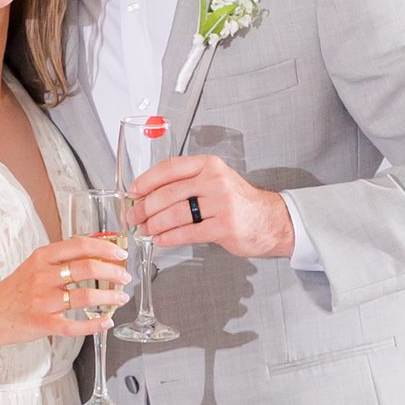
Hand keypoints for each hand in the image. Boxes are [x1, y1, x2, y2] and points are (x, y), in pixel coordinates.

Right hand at [0, 236, 127, 355]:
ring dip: (110, 297)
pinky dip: (95, 325)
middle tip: (125, 277)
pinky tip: (106, 322)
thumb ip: (60, 258)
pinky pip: (75, 326)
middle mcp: (42, 277)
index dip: (106, 249)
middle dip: (113, 272)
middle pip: (87, 268)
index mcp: (41, 258)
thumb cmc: (14, 291)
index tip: (121, 254)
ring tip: (120, 298)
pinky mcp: (43, 324)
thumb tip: (95, 251)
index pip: (80, 245)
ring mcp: (43, 301)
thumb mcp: (33, 266)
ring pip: (85, 296)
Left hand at [129, 152, 294, 257]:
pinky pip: (188, 232)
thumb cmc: (238, 202)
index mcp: (209, 165)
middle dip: (146, 207)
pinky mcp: (224, 226)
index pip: (170, 168)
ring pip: (175, 213)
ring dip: (155, 224)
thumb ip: (186, 184)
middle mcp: (215, 181)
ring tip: (146, 229)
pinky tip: (161, 239)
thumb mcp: (215, 181)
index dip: (147, 180)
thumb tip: (149, 195)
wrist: (270, 220)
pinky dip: (169, 237)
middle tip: (135, 216)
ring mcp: (221, 203)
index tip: (134, 191)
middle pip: (169, 193)